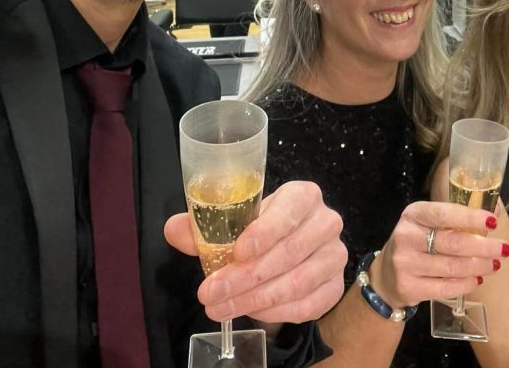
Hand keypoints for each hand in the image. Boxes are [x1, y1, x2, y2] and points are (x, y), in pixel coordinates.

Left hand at [165, 180, 346, 323]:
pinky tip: (251, 311)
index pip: (291, 208)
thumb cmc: (261, 231)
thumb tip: (174, 228)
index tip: (238, 252)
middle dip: (246, 276)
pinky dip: (276, 312)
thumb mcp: (235, 223)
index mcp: (304, 196)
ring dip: (256, 298)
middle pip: (291, 250)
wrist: (288, 251)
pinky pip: (308, 305)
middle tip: (211, 292)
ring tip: (222, 307)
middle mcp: (326, 222)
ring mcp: (335, 255)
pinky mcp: (335, 286)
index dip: (266, 230)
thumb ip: (205, 226)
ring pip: (299, 281)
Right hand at [370, 201, 508, 308]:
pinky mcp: (409, 287)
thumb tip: (495, 211)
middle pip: (452, 242)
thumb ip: (456, 218)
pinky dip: (466, 284)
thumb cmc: (416, 243)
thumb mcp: (427, 224)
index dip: (470, 217)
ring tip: (495, 264)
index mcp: (413, 214)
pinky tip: (477, 279)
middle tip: (503, 249)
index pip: (444, 213)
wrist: (386, 277)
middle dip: (483, 246)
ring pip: (452, 267)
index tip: (493, 221)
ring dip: (479, 266)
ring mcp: (405, 263)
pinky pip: (446, 287)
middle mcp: (406, 236)